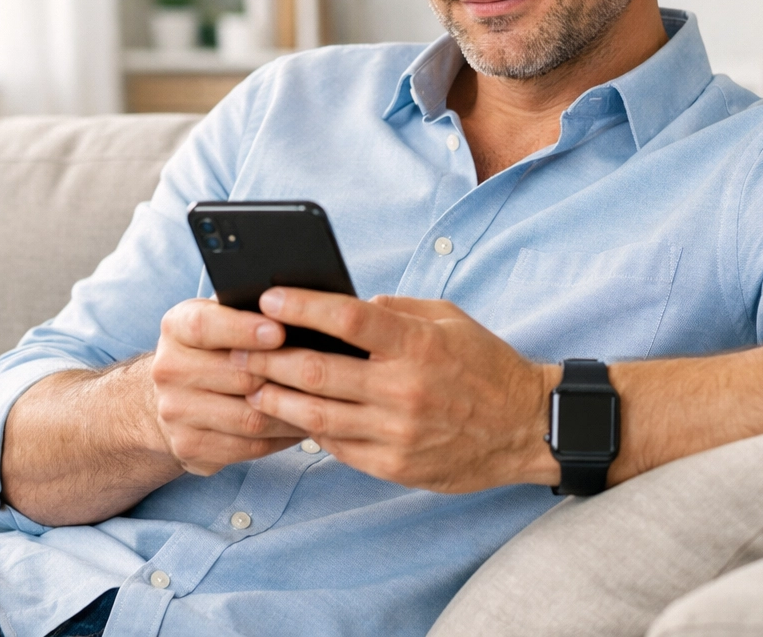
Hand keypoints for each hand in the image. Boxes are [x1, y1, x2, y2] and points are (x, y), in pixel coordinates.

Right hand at [151, 298, 306, 475]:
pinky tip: (305, 424)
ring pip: (248, 418)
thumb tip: (302, 303)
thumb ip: (253, 308)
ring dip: (292, 411)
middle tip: (323, 372)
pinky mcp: (189, 447)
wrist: (176, 394)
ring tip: (325, 400)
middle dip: (282, 374)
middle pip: (235, 375)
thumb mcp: (225, 315)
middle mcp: (168, 369)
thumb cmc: (219, 345)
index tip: (279, 331)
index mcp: (177, 327)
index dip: (243, 329)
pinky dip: (282, 437)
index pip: (205, 326)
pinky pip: (249, 447)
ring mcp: (175, 412)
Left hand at [233, 288, 560, 491]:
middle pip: (317, 370)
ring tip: (251, 384)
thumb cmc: (485, 364)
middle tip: (238, 347)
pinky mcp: (394, 465)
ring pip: (316, 415)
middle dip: (269, 357)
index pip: (347, 318)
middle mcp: (403, 387)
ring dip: (276, 398)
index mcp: (416, 343)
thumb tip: (347, 304)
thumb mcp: (449, 318)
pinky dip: (308, 429)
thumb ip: (397, 308)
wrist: (524, 427)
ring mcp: (397, 431)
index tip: (269, 298)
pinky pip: (337, 447)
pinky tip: (291, 415)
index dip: (302, 306)